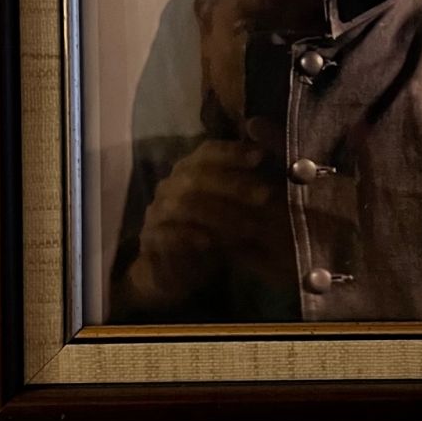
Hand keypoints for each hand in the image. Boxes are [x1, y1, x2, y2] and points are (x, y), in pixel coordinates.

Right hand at [122, 119, 293, 313]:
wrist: (176, 269)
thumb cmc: (210, 229)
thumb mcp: (233, 206)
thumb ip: (249, 182)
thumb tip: (270, 152)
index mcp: (190, 168)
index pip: (208, 151)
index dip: (233, 152)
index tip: (261, 156)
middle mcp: (171, 184)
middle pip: (198, 176)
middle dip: (234, 185)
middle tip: (266, 196)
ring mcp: (157, 211)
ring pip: (184, 205)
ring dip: (219, 215)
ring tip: (250, 227)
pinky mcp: (150, 239)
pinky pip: (168, 234)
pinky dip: (190, 236)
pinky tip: (211, 242)